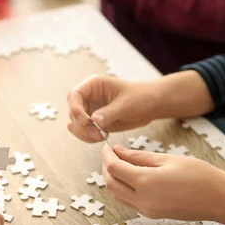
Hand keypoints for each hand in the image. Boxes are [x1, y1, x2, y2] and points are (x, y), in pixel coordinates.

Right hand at [67, 72, 215, 142]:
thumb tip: (93, 121)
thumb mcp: (126, 104)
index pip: (74, 96)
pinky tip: (102, 137)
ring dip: (84, 133)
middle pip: (73, 112)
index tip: (86, 121)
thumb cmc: (141, 97)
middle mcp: (89, 97)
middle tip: (97, 133)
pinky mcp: (95, 122)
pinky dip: (89, 138)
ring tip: (100, 136)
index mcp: (94, 85)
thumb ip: (109, 113)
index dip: (75, 109)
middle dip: (82, 126)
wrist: (151, 105)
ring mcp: (91, 110)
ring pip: (76, 124)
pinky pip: (84, 132)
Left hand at [101, 145, 224, 224]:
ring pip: (117, 195)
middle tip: (111, 154)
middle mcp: (143, 200)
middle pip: (111, 184)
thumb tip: (118, 151)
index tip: (108, 146)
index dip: (107, 156)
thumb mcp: (167, 159)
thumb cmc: (199, 175)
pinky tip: (130, 177)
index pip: (114, 168)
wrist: (219, 199)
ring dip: (113, 180)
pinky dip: (123, 189)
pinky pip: (128, 202)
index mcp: (146, 183)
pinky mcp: (152, 215)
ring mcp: (147, 210)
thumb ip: (139, 157)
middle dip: (106, 168)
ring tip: (120, 164)